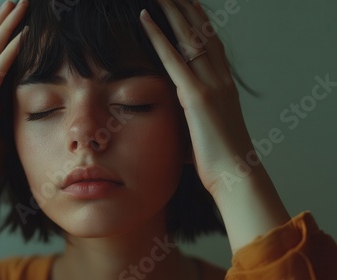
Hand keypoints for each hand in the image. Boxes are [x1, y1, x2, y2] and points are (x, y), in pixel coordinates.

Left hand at [140, 0, 254, 196]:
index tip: (190, 8)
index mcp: (224, 87)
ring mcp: (211, 85)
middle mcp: (220, 79)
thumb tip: (181, 124)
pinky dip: (158, 36)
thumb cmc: (219, 161)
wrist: (236, 175)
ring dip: (172, 13)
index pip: (212, 45)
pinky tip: (146, 19)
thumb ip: (193, 120)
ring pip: (189, 38)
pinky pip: (173, 58)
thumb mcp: (206, 132)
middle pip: (202, 34)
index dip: (201, 24)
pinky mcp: (197, 96)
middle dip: (186, 10)